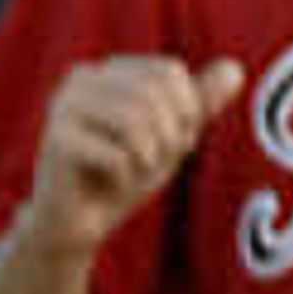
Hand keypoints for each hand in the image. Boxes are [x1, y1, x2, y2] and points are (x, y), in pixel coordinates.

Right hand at [25, 48, 245, 252]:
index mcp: (107, 70)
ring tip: (132, 171)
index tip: (168, 141)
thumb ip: (199, 104)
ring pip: (134, 120)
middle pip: (153, 92)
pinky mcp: (56, 140)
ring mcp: (64, 107)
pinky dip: (126, 178)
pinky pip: (116, 155)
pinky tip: (109, 184)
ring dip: (148, 157)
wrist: (74, 224)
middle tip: (151, 161)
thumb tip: (236, 68)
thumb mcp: (170, 138)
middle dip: (168, 135)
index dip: (185, 111)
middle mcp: (81, 78)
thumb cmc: (122, 176)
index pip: (168, 71)